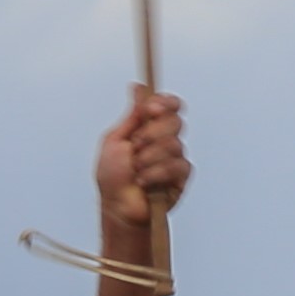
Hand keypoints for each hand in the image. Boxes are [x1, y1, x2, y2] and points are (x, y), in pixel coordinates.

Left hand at [94, 87, 188, 228]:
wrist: (117, 208)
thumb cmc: (112, 178)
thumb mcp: (115, 141)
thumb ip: (131, 115)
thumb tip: (138, 87)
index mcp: (151, 128)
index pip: (170, 105)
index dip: (164, 103)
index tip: (150, 110)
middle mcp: (166, 139)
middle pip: (174, 120)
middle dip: (151, 134)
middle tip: (136, 147)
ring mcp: (176, 156)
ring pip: (174, 144)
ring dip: (148, 158)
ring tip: (135, 171)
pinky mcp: (182, 175)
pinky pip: (176, 165)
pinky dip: (155, 174)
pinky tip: (143, 182)